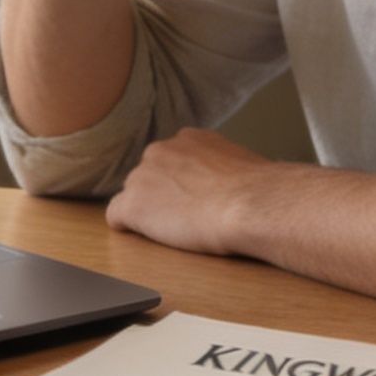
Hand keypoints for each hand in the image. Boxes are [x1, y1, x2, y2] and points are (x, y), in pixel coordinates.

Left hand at [104, 128, 273, 256]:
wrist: (251, 203)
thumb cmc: (258, 191)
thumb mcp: (242, 166)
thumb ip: (223, 169)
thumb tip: (230, 185)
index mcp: (188, 139)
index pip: (171, 161)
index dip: (180, 184)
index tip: (195, 199)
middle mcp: (160, 150)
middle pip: (148, 177)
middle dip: (162, 196)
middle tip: (188, 217)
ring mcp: (142, 176)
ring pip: (134, 197)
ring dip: (149, 213)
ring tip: (179, 229)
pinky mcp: (133, 205)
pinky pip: (117, 217)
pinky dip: (130, 228)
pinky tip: (151, 236)